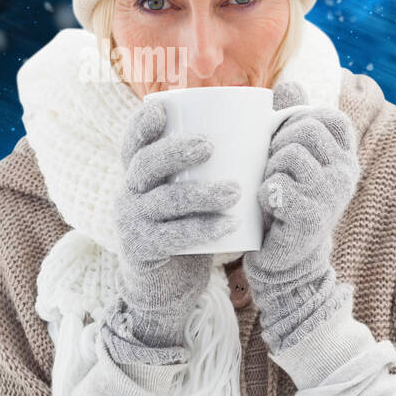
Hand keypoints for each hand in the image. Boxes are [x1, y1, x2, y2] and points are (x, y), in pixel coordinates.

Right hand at [104, 100, 241, 364]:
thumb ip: (213, 165)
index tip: (164, 107)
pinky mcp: (143, 252)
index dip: (143, 124)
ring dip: (200, 193)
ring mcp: (132, 224)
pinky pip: (173, 237)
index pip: (133, 143)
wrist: (167, 288)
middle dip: (175, 152)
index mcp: (139, 175)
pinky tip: (231, 224)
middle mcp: (129, 194)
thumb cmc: (190, 228)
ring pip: (163, 201)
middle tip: (210, 146)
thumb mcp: (190, 194)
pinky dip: (203, 229)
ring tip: (235, 190)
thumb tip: (266, 118)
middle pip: (144, 165)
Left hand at [244, 80, 359, 354]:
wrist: (286, 260)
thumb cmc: (285, 202)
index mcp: (344, 156)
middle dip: (277, 144)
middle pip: (304, 130)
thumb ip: (293, 121)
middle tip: (270, 170)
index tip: (283, 140)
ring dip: (268, 169)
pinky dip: (265, 193)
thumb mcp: (293, 159)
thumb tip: (288, 85)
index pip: (328, 116)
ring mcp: (332, 196)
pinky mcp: (312, 218)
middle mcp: (345, 173)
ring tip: (270, 189)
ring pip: (289, 155)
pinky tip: (269, 206)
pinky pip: (279, 187)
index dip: (299, 120)